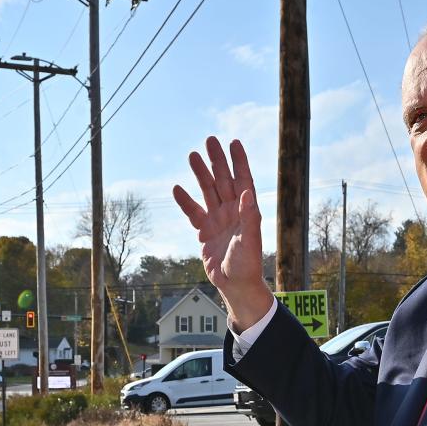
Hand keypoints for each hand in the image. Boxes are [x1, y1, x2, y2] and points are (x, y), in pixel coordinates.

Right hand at [172, 137, 272, 328]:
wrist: (235, 284)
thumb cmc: (247, 264)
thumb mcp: (250, 240)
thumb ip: (249, 216)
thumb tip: (248, 192)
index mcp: (246, 210)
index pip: (243, 180)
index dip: (239, 161)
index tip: (233, 143)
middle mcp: (232, 211)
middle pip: (223, 180)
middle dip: (217, 161)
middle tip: (210, 141)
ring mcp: (218, 220)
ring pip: (208, 191)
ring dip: (200, 174)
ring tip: (192, 156)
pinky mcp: (205, 231)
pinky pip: (193, 212)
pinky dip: (186, 201)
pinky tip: (177, 188)